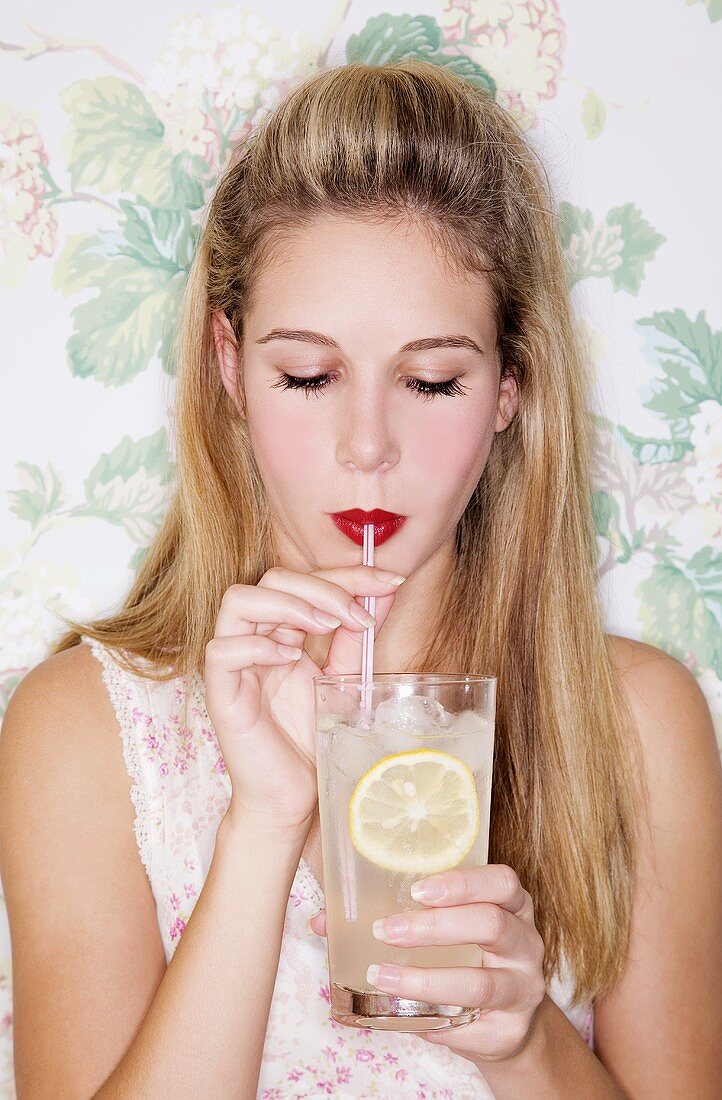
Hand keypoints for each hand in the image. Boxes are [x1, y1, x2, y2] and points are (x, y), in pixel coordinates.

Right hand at [204, 565, 403, 838]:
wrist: (293, 797)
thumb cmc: (311, 741)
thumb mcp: (343, 678)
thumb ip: (356, 636)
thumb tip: (386, 591)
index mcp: (282, 631)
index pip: (306, 580)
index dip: (348, 574)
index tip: (391, 580)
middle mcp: (255, 639)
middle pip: (272, 580)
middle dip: (322, 586)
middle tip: (355, 614)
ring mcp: (234, 664)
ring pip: (238, 601)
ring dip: (288, 604)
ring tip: (324, 625)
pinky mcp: (220, 693)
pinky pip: (220, 650)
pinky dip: (256, 646)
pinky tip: (291, 657)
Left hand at [309, 864, 545, 1065]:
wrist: (505, 1025)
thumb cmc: (465, 960)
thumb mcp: (445, 931)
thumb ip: (395, 915)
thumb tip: (324, 920)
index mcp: (511, 905)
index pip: (501, 882)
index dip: (462, 882)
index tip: (418, 888)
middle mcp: (525, 942)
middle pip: (491, 925)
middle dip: (434, 927)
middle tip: (387, 930)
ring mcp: (523, 988)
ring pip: (481, 984)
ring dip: (426, 980)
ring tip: (383, 976)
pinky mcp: (510, 1031)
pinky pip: (470, 1028)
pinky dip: (434, 1023)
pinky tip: (405, 1018)